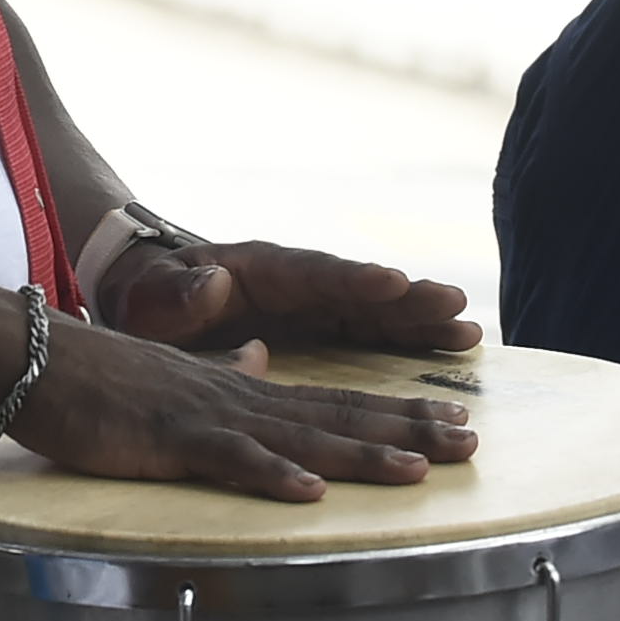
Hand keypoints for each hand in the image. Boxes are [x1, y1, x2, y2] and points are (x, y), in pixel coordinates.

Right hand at [6, 317, 480, 500]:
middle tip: (470, 441)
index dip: (395, 410)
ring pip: (298, 436)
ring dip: (359, 452)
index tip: (450, 419)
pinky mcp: (169, 435)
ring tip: (417, 468)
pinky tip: (310, 490)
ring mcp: (206, 413)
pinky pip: (227, 458)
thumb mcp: (173, 375)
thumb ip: (220, 371)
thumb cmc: (96, 376)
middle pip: (337, 413)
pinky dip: (270, 475)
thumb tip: (259, 359)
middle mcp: (238, 396)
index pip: (334, 400)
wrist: (35, 355)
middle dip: (406, 427)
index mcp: (241, 388)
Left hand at [100, 237, 482, 357]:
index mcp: (258, 270)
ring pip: (376, 311)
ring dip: (421, 322)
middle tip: (456, 306)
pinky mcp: (322, 328)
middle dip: (406, 299)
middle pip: (358, 290)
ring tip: (470, 333)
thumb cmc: (149, 298)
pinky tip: (451, 350)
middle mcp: (296, 283)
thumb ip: (178, 293)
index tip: (391, 281)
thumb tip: (212, 284)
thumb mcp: (150, 297)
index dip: (351, 279)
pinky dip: (409, 340)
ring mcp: (313, 305)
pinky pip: (372, 333)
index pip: (311, 272)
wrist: (150, 301)